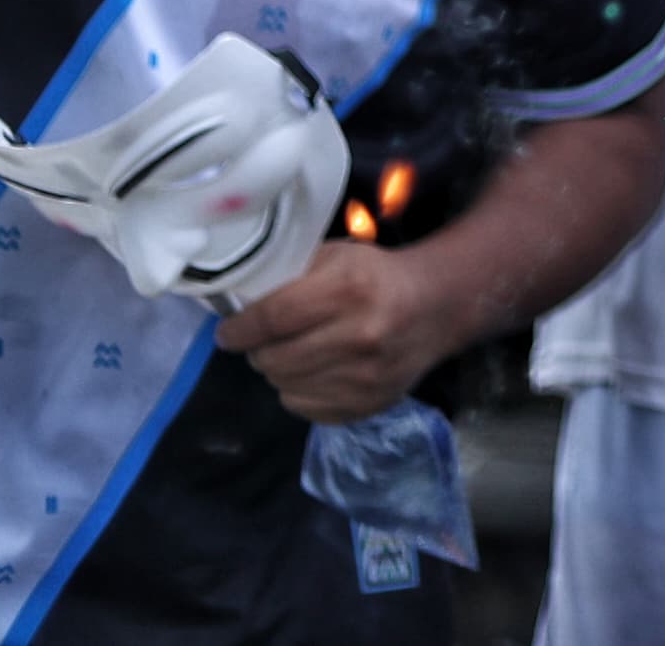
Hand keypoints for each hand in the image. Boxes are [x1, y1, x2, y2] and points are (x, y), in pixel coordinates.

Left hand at [215, 240, 453, 424]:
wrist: (437, 307)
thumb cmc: (377, 277)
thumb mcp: (337, 257)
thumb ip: (290, 277)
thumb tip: (239, 305)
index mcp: (349, 290)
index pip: (271, 319)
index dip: (239, 329)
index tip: (228, 333)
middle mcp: (359, 335)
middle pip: (273, 358)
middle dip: (259, 350)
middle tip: (267, 341)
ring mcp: (365, 376)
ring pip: (284, 386)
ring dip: (280, 371)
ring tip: (296, 353)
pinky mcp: (368, 404)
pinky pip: (304, 407)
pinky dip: (300, 391)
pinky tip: (316, 371)